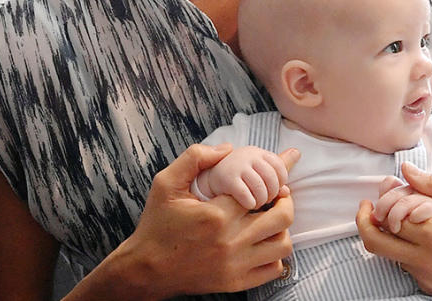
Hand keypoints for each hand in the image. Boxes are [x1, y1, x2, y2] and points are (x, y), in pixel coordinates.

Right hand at [109, 143, 296, 298]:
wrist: (147, 268)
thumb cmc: (157, 224)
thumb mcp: (166, 183)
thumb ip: (195, 158)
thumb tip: (228, 148)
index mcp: (216, 214)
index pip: (262, 189)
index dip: (274, 177)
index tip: (280, 170)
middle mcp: (230, 241)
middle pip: (282, 217)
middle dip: (284, 200)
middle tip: (276, 195)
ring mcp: (235, 265)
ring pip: (283, 245)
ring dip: (281, 228)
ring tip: (269, 219)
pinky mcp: (236, 282)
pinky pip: (274, 269)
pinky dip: (275, 254)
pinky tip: (262, 243)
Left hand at [355, 162, 431, 296]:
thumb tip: (404, 169)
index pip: (388, 218)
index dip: (382, 202)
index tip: (384, 189)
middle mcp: (428, 261)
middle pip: (375, 243)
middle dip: (365, 222)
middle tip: (367, 208)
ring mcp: (429, 277)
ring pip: (390, 255)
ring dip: (389, 236)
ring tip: (406, 218)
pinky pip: (407, 267)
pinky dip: (405, 251)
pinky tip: (423, 236)